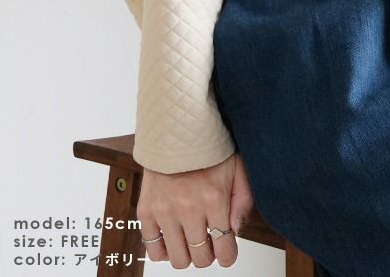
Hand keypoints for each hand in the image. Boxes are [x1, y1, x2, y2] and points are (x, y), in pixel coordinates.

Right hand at [137, 152, 254, 268]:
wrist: (176, 131)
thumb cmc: (208, 148)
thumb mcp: (238, 168)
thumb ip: (243, 201)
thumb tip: (235, 231)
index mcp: (215, 198)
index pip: (224, 250)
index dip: (228, 256)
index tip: (226, 252)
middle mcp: (189, 208)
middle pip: (200, 258)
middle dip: (208, 254)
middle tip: (209, 241)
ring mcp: (165, 211)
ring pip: (177, 259)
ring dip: (187, 254)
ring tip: (191, 239)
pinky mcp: (146, 211)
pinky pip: (153, 249)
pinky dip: (164, 250)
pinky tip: (172, 237)